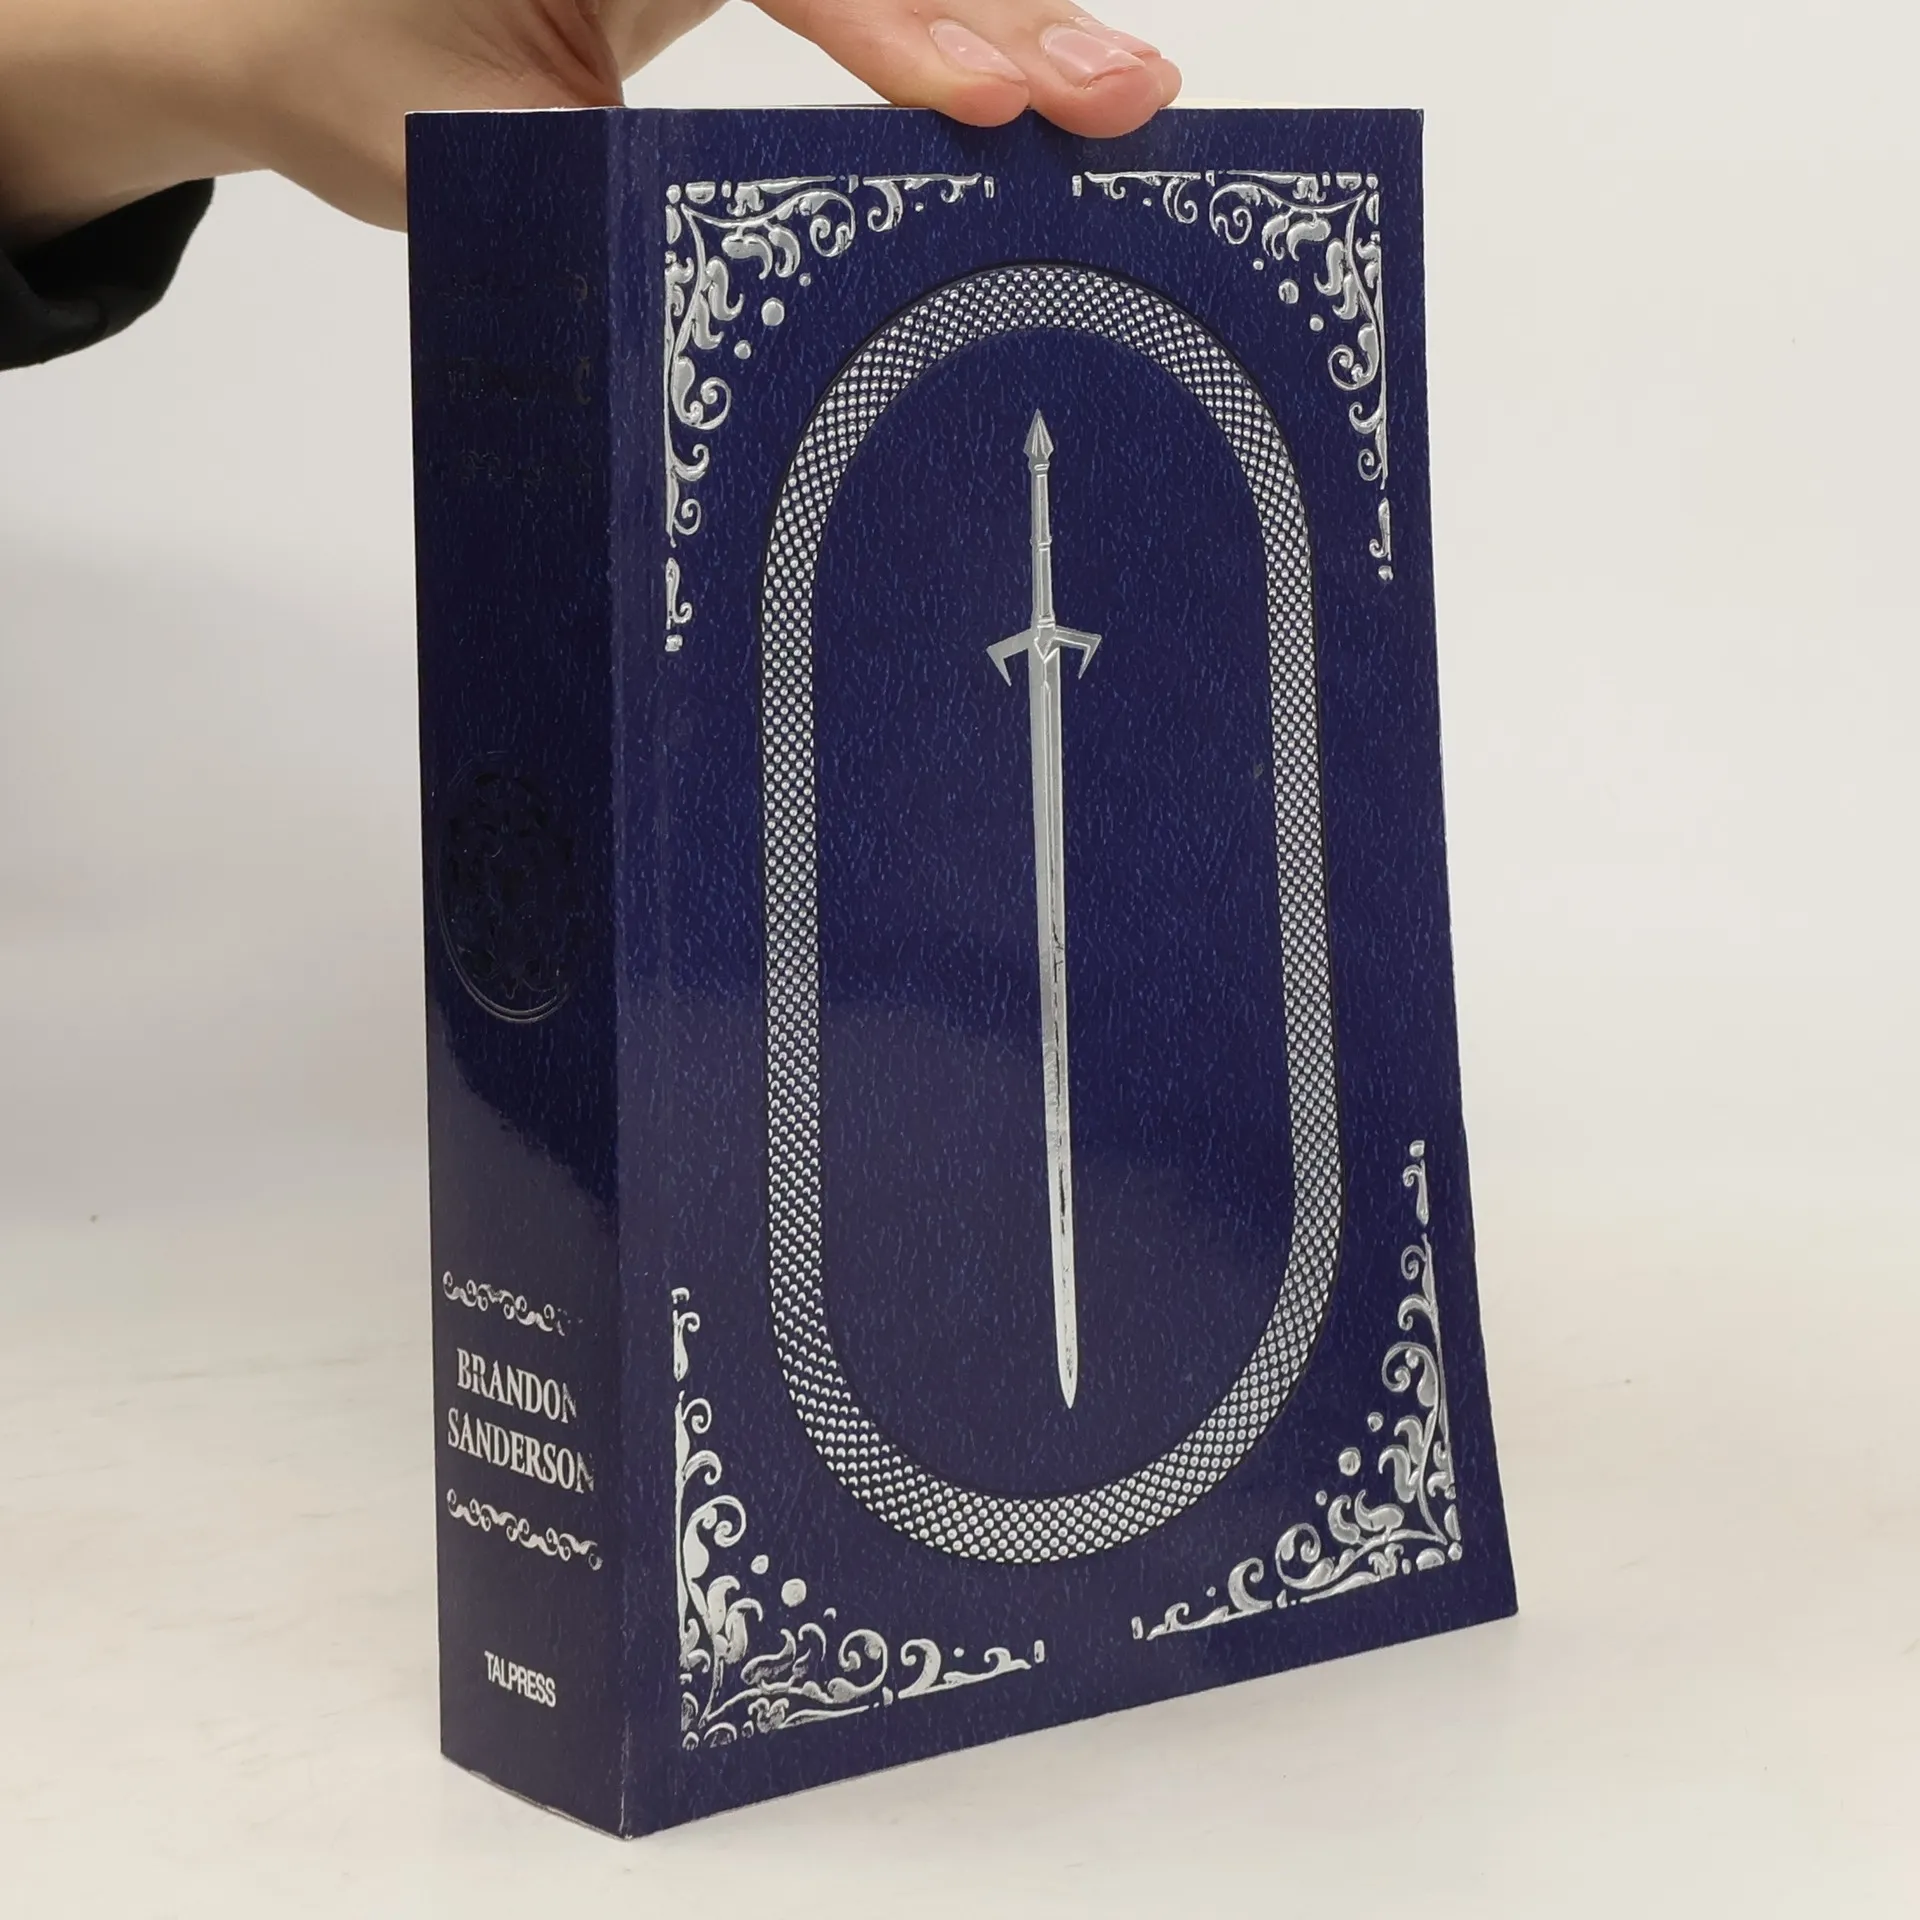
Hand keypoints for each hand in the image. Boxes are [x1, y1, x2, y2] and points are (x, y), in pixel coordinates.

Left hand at [0, 1, 1179, 242]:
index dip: (895, 25)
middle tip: (1116, 91)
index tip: (983, 101)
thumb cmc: (355, 69)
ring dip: (1003, 13)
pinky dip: (950, 27)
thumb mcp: (460, 141)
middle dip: (997, 11)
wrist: (294, 26)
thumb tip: (747, 243)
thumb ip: (590, 170)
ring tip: (1111, 87)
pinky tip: (1029, 71)